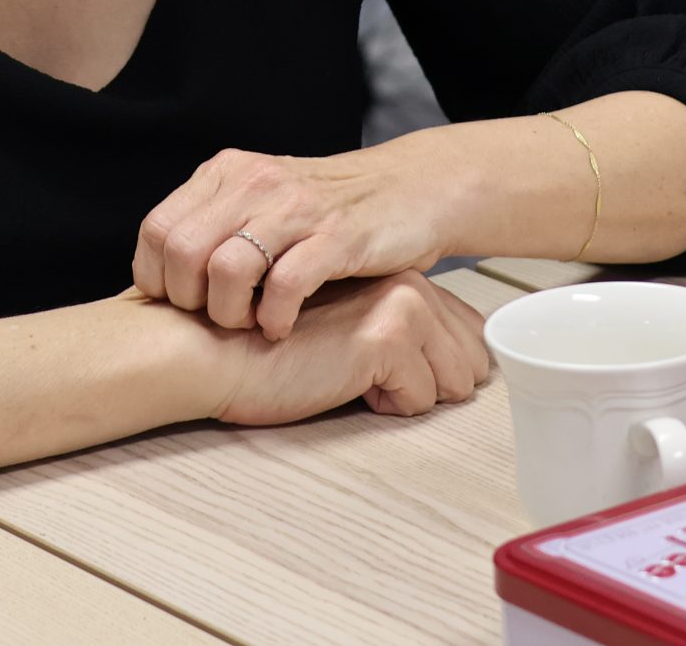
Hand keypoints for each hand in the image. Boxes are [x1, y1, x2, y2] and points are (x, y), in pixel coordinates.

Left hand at [134, 144, 444, 339]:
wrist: (411, 189)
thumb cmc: (327, 211)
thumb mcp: (261, 201)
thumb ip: (216, 224)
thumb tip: (162, 275)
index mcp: (229, 173)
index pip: (157, 230)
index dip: (157, 279)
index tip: (181, 304)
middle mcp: (256, 183)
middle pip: (182, 252)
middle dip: (190, 302)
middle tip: (217, 320)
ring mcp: (297, 208)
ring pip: (226, 269)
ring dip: (229, 314)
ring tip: (248, 325)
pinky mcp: (339, 237)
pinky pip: (285, 285)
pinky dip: (274, 319)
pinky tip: (282, 328)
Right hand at [210, 271, 491, 423]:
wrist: (213, 349)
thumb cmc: (266, 348)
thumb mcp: (339, 330)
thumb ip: (387, 329)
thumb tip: (445, 364)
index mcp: (397, 276)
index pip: (465, 331)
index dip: (431, 368)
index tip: (381, 369)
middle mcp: (406, 281)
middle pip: (472, 359)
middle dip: (427, 384)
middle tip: (361, 374)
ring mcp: (401, 303)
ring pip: (454, 382)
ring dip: (404, 395)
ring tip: (346, 375)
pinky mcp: (388, 333)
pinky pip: (422, 400)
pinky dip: (384, 407)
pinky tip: (336, 382)